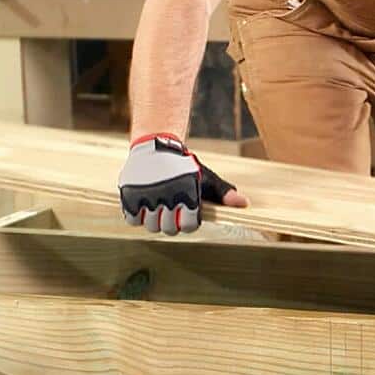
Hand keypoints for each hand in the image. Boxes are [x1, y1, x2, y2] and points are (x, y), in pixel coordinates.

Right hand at [118, 133, 247, 233]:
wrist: (156, 145)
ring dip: (154, 221)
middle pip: (169, 229)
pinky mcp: (130, 194)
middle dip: (171, 223)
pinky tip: (144, 207)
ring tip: (158, 208)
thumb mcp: (207, 177)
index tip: (185, 212)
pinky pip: (133, 220)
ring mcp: (147, 196)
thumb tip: (244, 204)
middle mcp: (168, 196)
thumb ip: (224, 194)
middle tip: (170, 210)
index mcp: (189, 193)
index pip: (189, 226)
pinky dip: (138, 217)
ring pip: (151, 226)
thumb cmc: (184, 166)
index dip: (188, 222)